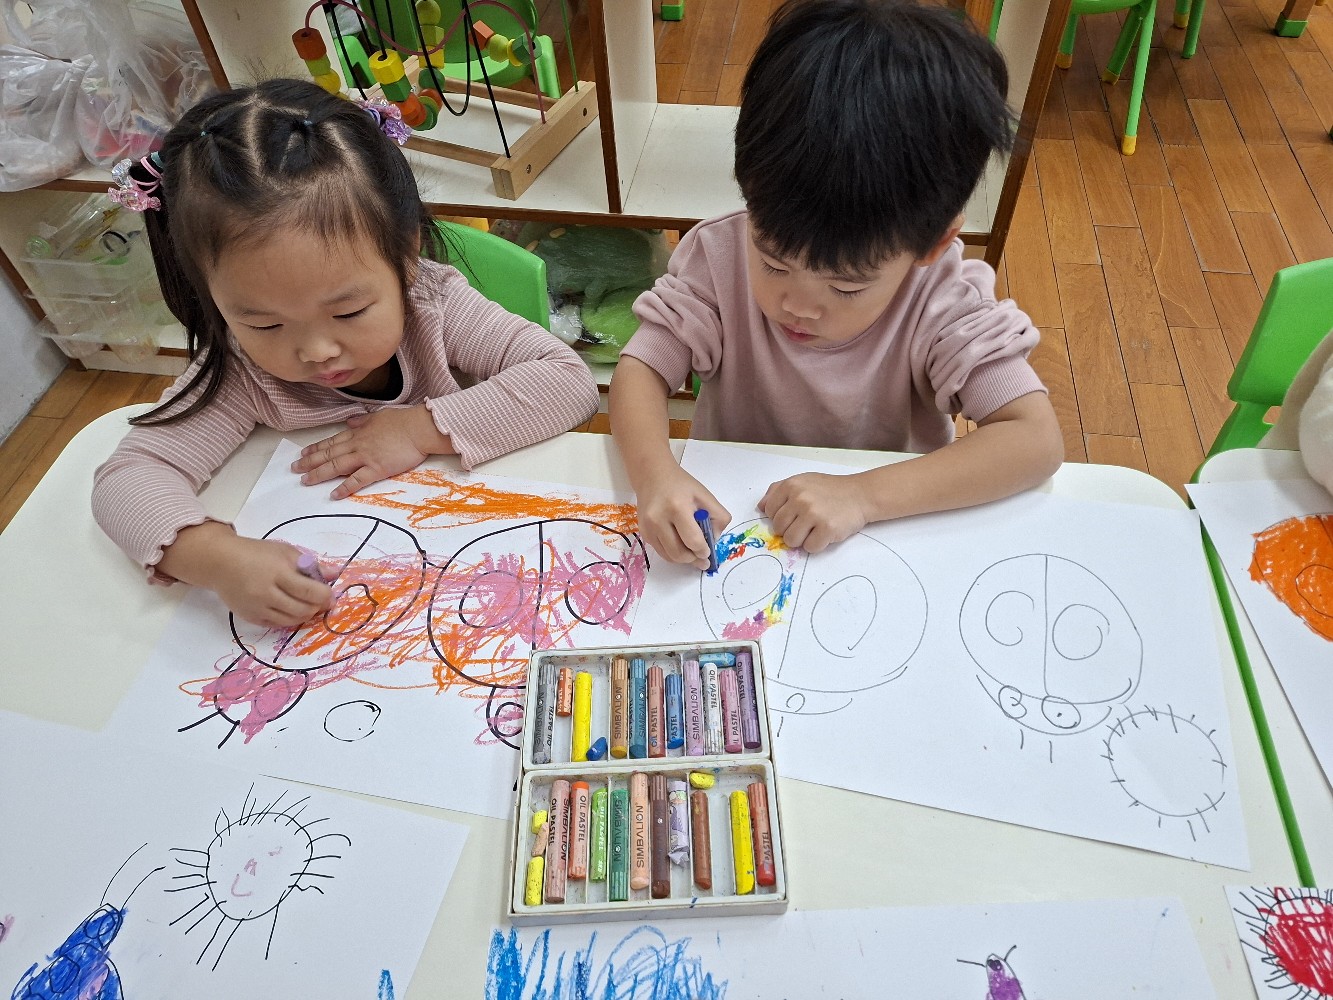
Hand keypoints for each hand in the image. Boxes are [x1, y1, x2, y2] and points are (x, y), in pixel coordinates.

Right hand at [208, 535, 332, 628]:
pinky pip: (277, 625)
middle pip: (302, 609)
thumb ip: (311, 564)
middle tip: (322, 601)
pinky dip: (289, 618)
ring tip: (308, 604)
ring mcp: (257, 608)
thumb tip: (335, 574)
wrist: (221, 563)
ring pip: (291, 620)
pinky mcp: (250, 618)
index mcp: (277, 572)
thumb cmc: (256, 554)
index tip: (331, 595)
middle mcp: (266, 593)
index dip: (325, 596)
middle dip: (317, 607)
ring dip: (305, 614)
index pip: (309, 591)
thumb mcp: (285, 552)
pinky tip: (291, 608)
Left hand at [292, 405, 446, 498]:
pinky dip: (344, 488)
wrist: (418, 429)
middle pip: (329, 454)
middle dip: (310, 461)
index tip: (303, 453)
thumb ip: (362, 420)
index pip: (332, 441)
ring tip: (305, 481)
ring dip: (319, 474)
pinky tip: (333, 495)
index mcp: (358, 432)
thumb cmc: (403, 421)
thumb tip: (350, 422)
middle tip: (295, 468)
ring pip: (336, 466)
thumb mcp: (378, 416)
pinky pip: (356, 481)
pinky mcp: (376, 469)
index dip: (316, 448)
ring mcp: (365, 457)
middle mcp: (357, 445)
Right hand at [635, 465, 730, 570]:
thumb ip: (718, 517)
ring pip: (669, 556)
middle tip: (702, 559)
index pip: (693, 540)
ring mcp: (648, 527)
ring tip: (693, 555)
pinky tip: (680, 547)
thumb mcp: (705, 496)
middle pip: (679, 553)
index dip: (703, 551)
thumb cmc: (682, 485)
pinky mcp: (643, 532)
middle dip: (694, 559)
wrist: (652, 476)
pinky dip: (673, 554)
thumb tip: (713, 540)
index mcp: (678, 507)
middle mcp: (659, 519)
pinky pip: (661, 552)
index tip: (708, 552)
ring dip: (684, 560)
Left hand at [759, 472, 867, 552]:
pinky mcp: (827, 529)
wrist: (860, 494)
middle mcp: (800, 498)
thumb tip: (760, 507)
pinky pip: (810, 548)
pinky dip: (817, 545)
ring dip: (802, 540)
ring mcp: (814, 514)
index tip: (794, 515)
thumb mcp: (802, 482)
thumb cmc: (829, 490)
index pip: (768, 512)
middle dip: (790, 529)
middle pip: (778, 529)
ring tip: (814, 529)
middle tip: (806, 523)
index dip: (780, 517)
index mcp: (791, 486)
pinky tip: (825, 533)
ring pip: (791, 541)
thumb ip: (778, 491)